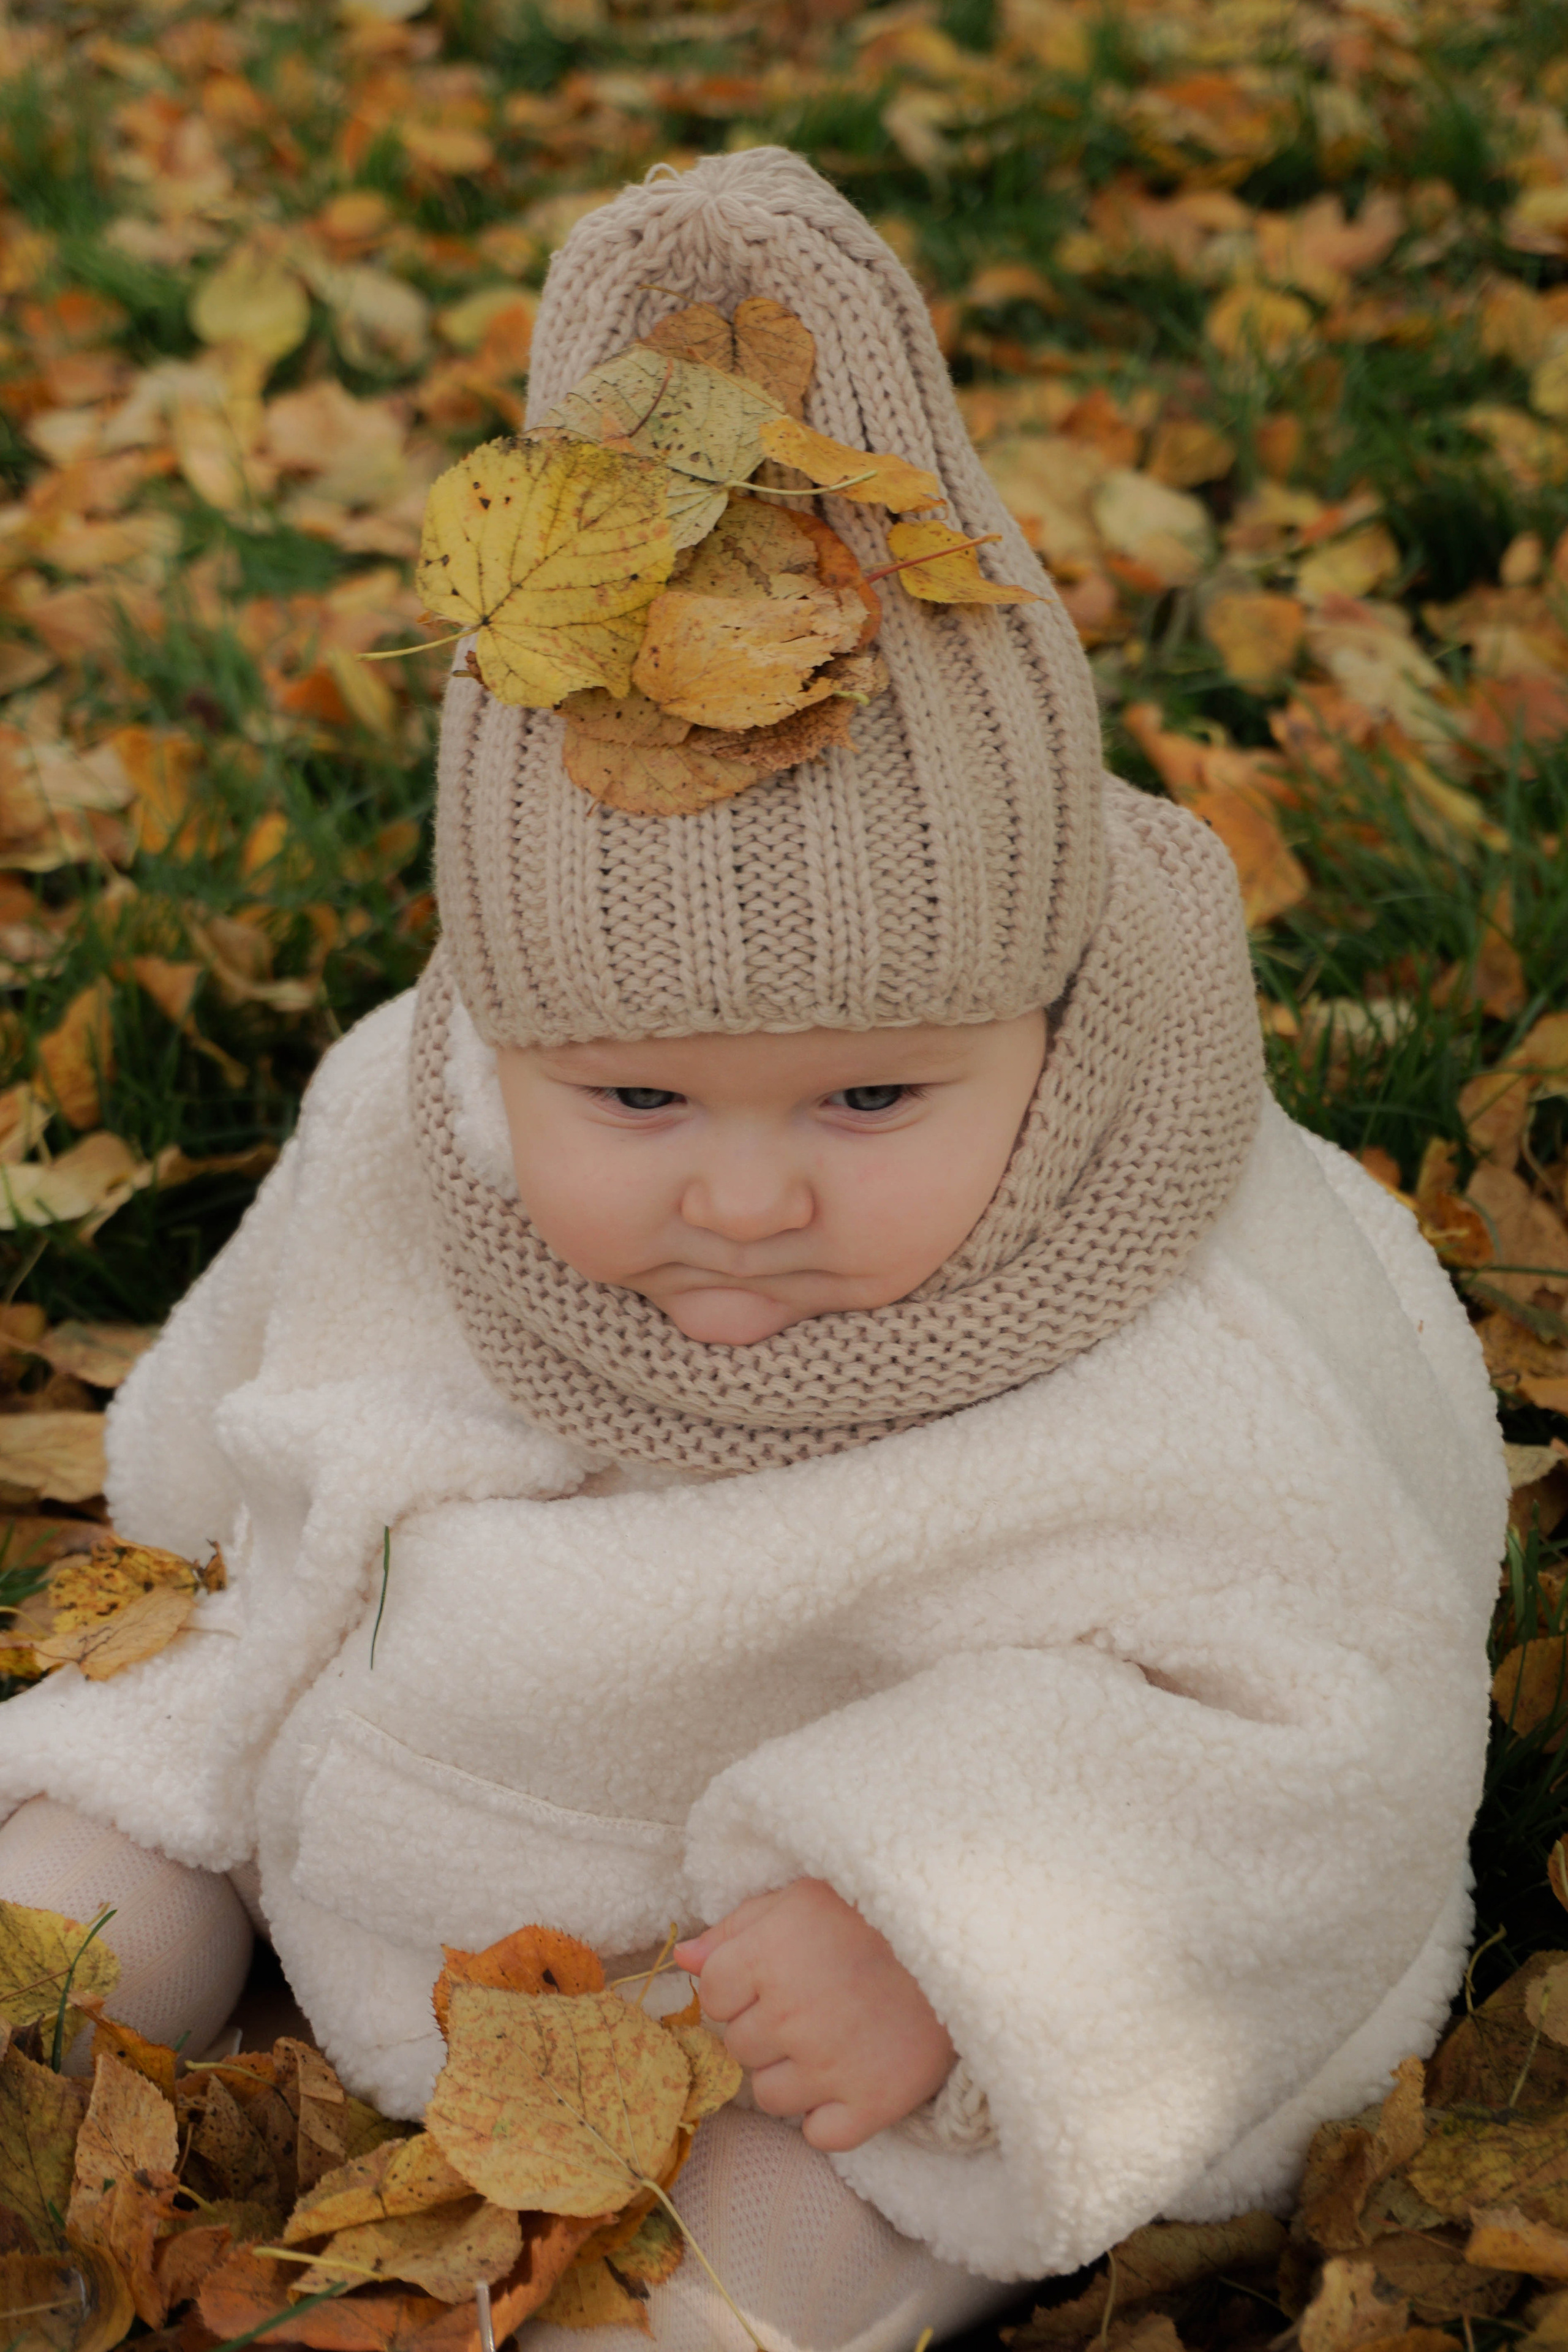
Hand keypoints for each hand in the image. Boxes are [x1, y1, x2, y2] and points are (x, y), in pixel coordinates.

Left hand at [673, 1878, 954, 2151]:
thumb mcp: (800, 1897)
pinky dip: (829, 2114)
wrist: (963, 1939)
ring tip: (831, 2036)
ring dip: (792, 2072)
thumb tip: (683, 1958)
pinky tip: (849, 2077)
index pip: (710, 1995)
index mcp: (767, 1956)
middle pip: (738, 2045)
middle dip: (764, 2026)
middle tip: (809, 2001)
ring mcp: (831, 2066)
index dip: (736, 1986)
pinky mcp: (872, 2104)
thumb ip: (736, 1927)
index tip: (771, 1973)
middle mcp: (791, 2015)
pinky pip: (818, 2134)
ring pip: (770, 2096)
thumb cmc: (872, 1912)